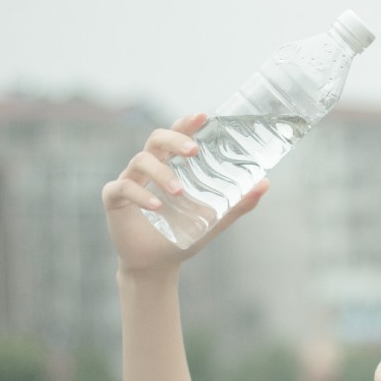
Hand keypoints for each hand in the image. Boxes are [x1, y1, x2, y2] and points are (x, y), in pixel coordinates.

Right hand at [102, 113, 268, 276]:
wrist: (158, 264)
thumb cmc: (184, 234)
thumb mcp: (214, 218)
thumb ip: (238, 202)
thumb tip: (266, 183)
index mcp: (172, 166)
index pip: (177, 136)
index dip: (186, 123)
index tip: (202, 116)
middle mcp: (150, 168)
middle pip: (156, 139)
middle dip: (174, 139)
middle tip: (193, 150)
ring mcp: (131, 180)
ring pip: (141, 161)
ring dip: (162, 173)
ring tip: (179, 191)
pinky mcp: (115, 199)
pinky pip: (123, 187)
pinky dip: (141, 195)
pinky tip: (157, 207)